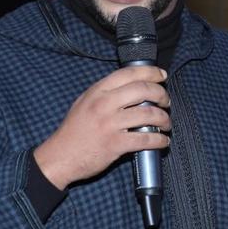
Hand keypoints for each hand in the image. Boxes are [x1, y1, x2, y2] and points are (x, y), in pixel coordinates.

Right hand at [34, 66, 170, 189]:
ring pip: (149, 114)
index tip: (162, 75)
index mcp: (98, 91)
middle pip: (144, 90)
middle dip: (162, 95)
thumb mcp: (84, 102)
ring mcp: (110, 124)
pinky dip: (159, 140)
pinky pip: (146, 139)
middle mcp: (105, 104)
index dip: (150, 72)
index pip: (129, 73)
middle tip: (166, 101)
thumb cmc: (73, 130)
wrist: (60, 156)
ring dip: (164, 118)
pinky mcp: (116, 144)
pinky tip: (162, 140)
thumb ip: (105, 92)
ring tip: (166, 123)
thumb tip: (132, 86)